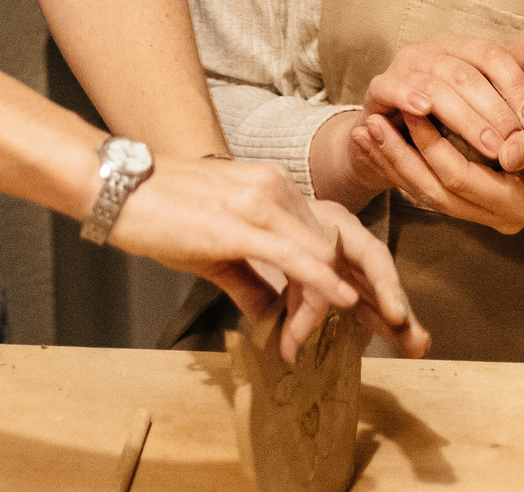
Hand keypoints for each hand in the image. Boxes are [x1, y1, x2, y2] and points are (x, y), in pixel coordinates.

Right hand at [103, 156, 428, 359]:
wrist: (120, 188)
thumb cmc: (159, 214)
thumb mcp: (212, 249)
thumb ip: (247, 277)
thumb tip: (268, 312)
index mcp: (273, 188)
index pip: (328, 233)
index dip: (358, 276)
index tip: (383, 315)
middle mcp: (277, 187)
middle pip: (339, 243)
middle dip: (374, 290)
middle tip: (403, 334)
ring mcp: (262, 201)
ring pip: (323, 253)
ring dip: (340, 300)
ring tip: (362, 335)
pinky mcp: (242, 223)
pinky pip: (297, 256)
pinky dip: (326, 282)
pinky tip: (346, 304)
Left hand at [357, 79, 523, 233]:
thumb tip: (507, 156)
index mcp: (522, 203)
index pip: (462, 178)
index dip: (430, 146)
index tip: (405, 109)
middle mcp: (501, 217)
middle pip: (437, 192)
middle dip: (400, 158)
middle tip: (369, 124)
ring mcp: (485, 212)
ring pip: (428, 193)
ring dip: (395, 163)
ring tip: (364, 131)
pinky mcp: (474, 197)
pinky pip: (431, 186)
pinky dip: (404, 164)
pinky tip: (382, 139)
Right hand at [362, 29, 523, 165]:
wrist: (392, 136)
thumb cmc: (444, 115)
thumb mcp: (482, 95)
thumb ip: (511, 70)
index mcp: (458, 47)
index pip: (492, 56)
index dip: (516, 86)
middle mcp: (429, 51)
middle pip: (466, 73)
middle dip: (494, 110)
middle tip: (515, 141)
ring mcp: (402, 67)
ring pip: (435, 86)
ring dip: (464, 118)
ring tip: (490, 146)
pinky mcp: (377, 88)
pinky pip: (392, 88)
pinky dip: (408, 97)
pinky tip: (426, 112)